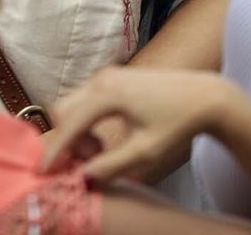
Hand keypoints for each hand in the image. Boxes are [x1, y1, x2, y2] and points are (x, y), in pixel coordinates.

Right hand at [41, 66, 239, 181]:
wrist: (206, 96)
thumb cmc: (178, 124)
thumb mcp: (145, 152)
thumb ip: (110, 166)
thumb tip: (81, 176)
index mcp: (107, 94)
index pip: (69, 125)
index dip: (56, 152)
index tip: (44, 173)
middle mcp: (102, 78)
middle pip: (63, 110)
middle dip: (70, 139)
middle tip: (94, 159)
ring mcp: (108, 74)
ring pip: (74, 104)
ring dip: (79, 130)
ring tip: (104, 150)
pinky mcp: (115, 77)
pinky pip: (87, 99)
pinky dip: (89, 119)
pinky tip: (109, 136)